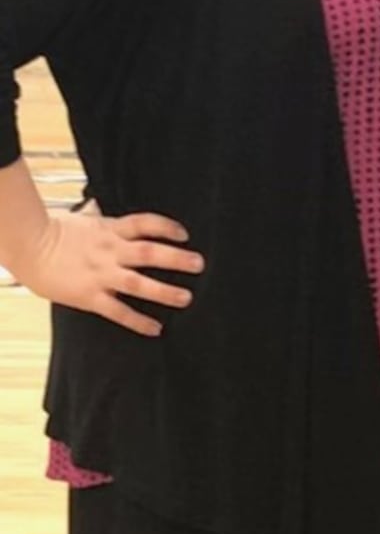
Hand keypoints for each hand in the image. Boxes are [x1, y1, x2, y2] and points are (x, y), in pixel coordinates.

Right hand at [13, 209, 203, 337]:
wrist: (27, 248)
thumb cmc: (52, 232)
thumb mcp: (82, 219)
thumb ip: (99, 216)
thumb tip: (100, 204)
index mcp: (109, 230)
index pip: (144, 223)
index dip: (166, 227)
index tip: (185, 234)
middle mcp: (109, 251)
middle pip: (149, 253)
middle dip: (176, 259)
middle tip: (199, 264)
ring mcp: (100, 275)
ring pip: (139, 284)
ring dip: (165, 292)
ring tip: (186, 298)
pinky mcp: (90, 296)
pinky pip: (118, 311)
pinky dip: (138, 321)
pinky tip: (156, 328)